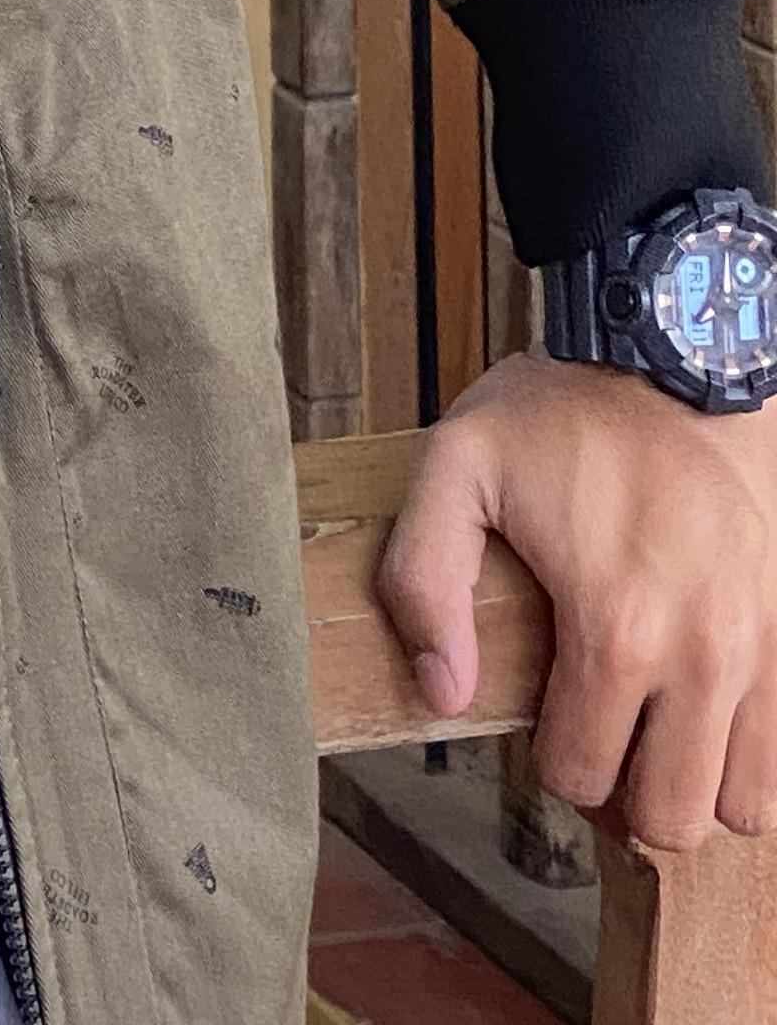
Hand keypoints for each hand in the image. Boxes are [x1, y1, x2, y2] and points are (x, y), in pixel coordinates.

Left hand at [376, 349, 776, 849]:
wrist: (675, 347)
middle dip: (622, 797)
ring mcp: (761, 648)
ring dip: (693, 785)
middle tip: (598, 739)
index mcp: (616, 629)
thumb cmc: (564, 407)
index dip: (549, 759)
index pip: (582, 777)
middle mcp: (703, 656)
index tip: (542, 711)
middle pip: (671, 819)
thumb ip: (425, 581)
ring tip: (653, 731)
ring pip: (746, 804)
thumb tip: (443, 690)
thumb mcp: (455, 466)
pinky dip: (746, 754)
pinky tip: (703, 709)